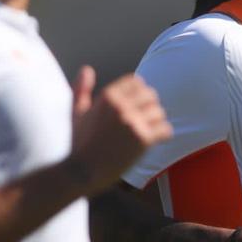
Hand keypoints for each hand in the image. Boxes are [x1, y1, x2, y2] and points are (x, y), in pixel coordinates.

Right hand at [67, 66, 172, 193]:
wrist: (81, 173)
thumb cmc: (78, 144)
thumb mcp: (76, 113)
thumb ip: (82, 89)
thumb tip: (87, 69)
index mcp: (107, 96)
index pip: (136, 82)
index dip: (139, 92)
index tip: (137, 105)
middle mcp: (121, 105)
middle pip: (151, 95)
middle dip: (149, 106)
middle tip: (145, 119)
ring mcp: (133, 122)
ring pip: (159, 112)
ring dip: (157, 121)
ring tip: (149, 130)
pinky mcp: (142, 139)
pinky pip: (165, 129)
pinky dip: (163, 134)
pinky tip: (156, 140)